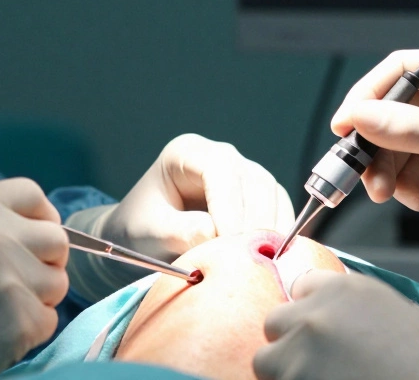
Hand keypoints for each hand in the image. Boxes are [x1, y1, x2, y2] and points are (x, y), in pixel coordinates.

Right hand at [0, 178, 68, 379]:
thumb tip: (24, 226)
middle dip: (45, 261)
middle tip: (22, 281)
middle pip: (55, 239)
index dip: (40, 216)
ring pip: (57, 283)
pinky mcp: (17, 321)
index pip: (32, 194)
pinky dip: (28, 331)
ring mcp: (7, 279)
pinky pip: (47, 320)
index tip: (36, 236)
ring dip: (37, 299)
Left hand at [101, 134, 295, 259]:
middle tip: (248, 263)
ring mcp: (242, 173)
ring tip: (260, 265)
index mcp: (187, 152)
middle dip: (253, 223)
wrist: (142, 239)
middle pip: (252, 181)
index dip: (229, 208)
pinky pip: (279, 210)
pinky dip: (279, 235)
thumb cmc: (139, 230)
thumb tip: (216, 233)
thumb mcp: (149, 232)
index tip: (229, 244)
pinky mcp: (258, 196)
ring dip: (270, 230)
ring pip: (272, 194)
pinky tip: (272, 261)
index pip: (219, 171)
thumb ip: (179, 232)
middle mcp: (220, 156)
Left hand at [254, 271, 418, 379]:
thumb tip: (360, 315)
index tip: (323, 330)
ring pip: (267, 361)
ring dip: (286, 371)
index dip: (312, 310)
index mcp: (345, 290)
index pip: (302, 287)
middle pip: (276, 321)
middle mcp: (316, 316)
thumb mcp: (414, 316)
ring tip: (318, 379)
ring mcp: (302, 356)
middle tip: (317, 363)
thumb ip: (374, 307)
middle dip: (291, 341)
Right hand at [334, 51, 418, 254]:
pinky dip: (409, 182)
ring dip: (390, 170)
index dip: (366, 97)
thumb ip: (408, 130)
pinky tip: (417, 200)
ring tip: (391, 197)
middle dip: (376, 145)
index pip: (399, 71)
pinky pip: (417, 163)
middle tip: (363, 178)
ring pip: (402, 141)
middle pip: (394, 111)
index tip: (342, 127)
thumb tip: (356, 115)